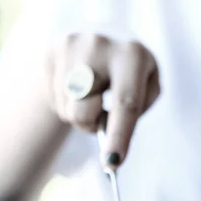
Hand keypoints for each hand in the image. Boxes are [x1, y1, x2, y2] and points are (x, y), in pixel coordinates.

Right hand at [46, 34, 159, 166]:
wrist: (98, 37)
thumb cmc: (128, 72)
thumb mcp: (147, 84)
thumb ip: (137, 110)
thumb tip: (112, 144)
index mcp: (133, 55)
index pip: (126, 103)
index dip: (119, 136)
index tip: (112, 163)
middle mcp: (100, 46)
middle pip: (86, 112)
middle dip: (91, 125)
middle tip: (100, 114)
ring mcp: (72, 46)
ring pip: (69, 110)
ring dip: (79, 114)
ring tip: (88, 94)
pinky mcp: (53, 51)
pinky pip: (56, 98)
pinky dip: (67, 101)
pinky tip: (74, 84)